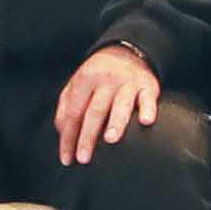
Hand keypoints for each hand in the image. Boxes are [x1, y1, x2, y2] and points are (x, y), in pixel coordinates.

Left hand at [52, 42, 164, 163]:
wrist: (127, 51)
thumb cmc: (98, 75)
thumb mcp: (77, 84)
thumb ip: (66, 107)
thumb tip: (62, 132)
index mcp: (85, 80)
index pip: (74, 112)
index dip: (68, 137)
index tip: (67, 158)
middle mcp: (106, 81)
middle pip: (95, 111)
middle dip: (88, 136)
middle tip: (83, 158)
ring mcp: (128, 83)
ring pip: (121, 104)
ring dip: (115, 123)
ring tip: (110, 140)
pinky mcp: (148, 86)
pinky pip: (148, 98)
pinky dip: (148, 109)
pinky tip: (146, 121)